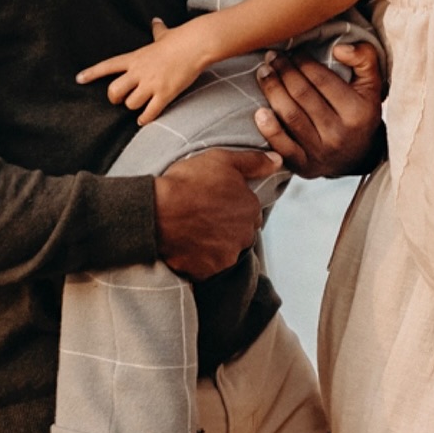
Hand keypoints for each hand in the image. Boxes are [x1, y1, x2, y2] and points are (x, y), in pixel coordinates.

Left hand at [77, 18, 208, 124]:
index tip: (79, 79)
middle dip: (115, 98)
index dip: (91, 73)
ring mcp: (151, 84)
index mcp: (135, 58)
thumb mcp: (164, 34)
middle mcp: (139, 72)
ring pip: (131, 104)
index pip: (107, 66)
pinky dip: (145, 119)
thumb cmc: (180, 38)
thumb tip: (156, 21)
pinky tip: (144, 120)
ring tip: (139, 106)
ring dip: (134, 108)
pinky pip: (149, 112)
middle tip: (121, 99)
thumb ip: (157, 30)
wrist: (195, 45)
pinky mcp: (164, 94)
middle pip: (114, 91)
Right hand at [155, 148, 282, 279]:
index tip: (213, 201)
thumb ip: (254, 162)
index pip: (249, 211)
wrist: (155, 210)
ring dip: (213, 245)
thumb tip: (278, 161)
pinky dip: (198, 260)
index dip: (231, 206)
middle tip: (201, 216)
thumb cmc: (188, 182)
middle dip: (225, 227)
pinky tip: (185, 245)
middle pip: (239, 233)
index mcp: (251, 209)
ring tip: (192, 231)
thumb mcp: (222, 160)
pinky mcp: (207, 272)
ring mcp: (226, 256)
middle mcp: (244, 235)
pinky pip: (206, 267)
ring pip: (225, 251)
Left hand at [253, 41, 383, 178]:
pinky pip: (283, 147)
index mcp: (357, 112)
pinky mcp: (304, 166)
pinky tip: (259, 112)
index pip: (321, 79)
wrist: (358, 156)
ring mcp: (321, 152)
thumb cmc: (360, 112)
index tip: (293, 50)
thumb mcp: (372, 84)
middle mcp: (339, 133)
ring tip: (264, 72)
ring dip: (272, 90)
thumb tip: (339, 48)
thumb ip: (364, 57)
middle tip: (272, 57)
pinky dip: (269, 129)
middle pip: (302, 95)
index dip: (302, 61)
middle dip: (283, 71)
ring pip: (290, 115)